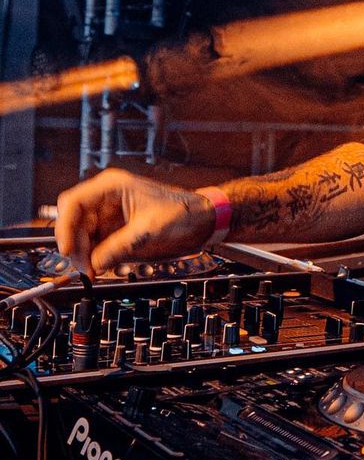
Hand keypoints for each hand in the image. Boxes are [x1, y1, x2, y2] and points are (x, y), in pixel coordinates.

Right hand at [55, 169, 215, 277]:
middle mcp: (106, 200)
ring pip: (81, 236)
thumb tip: (95, 264)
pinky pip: (94, 245)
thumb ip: (120, 247)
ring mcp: (109, 216)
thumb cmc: (183, 213)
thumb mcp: (150, 230)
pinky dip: (93, 258)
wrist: (202, 220)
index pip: (74, 203)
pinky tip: (99, 268)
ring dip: (83, 255)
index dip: (65, 226)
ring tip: (93, 271)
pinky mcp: (115, 231)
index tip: (67, 249)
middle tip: (85, 267)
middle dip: (75, 245)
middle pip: (73, 222)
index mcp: (113, 187)